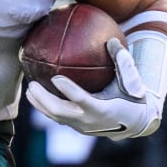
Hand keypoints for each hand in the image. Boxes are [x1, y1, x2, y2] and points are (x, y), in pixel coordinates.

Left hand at [26, 39, 161, 140]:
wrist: (136, 123)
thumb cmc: (133, 97)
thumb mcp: (132, 81)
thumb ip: (123, 62)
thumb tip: (112, 39)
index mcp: (102, 109)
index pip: (81, 100)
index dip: (67, 90)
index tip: (55, 77)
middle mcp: (88, 120)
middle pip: (59, 112)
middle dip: (43, 99)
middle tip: (32, 84)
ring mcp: (81, 126)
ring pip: (55, 117)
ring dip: (40, 104)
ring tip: (29, 90)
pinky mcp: (76, 127)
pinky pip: (57, 118)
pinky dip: (45, 107)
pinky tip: (37, 95)